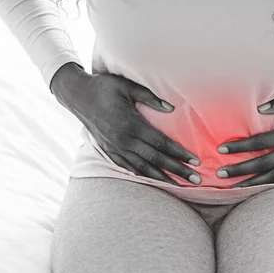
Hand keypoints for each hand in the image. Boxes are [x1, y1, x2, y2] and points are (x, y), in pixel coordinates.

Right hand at [51, 62, 201, 185]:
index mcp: (131, 124)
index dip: (179, 153)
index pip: (161, 143)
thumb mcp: (127, 86)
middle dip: (178, 170)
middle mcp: (124, 140)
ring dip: (163, 177)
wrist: (77, 96)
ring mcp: (116, 148)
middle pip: (156, 159)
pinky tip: (155, 180)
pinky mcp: (109, 151)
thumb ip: (150, 98)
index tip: (195, 161)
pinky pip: (129, 167)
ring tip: (180, 185)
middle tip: (196, 179)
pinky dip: (144, 175)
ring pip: (143, 167)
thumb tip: (171, 108)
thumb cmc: (104, 87)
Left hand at [215, 89, 273, 187]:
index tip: (222, 150)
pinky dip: (273, 185)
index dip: (240, 147)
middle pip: (264, 164)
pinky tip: (260, 188)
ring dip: (254, 182)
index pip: (260, 142)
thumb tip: (258, 109)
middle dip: (240, 170)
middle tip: (220, 175)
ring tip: (235, 188)